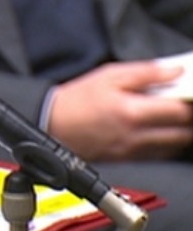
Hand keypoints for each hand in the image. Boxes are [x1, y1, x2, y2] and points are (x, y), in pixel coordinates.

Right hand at [47, 60, 192, 160]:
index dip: (191, 102)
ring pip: (175, 146)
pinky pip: (159, 154)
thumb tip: (173, 71)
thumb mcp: (108, 75)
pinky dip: (167, 143)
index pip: (180, 111)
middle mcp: (137, 135)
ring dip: (182, 132)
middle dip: (190, 118)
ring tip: (174, 116)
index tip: (190, 93)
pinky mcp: (128, 159)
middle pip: (184, 133)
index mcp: (132, 112)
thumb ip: (145, 72)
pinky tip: (161, 130)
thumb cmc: (75, 100)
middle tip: (185, 105)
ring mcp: (134, 150)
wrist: (51, 124)